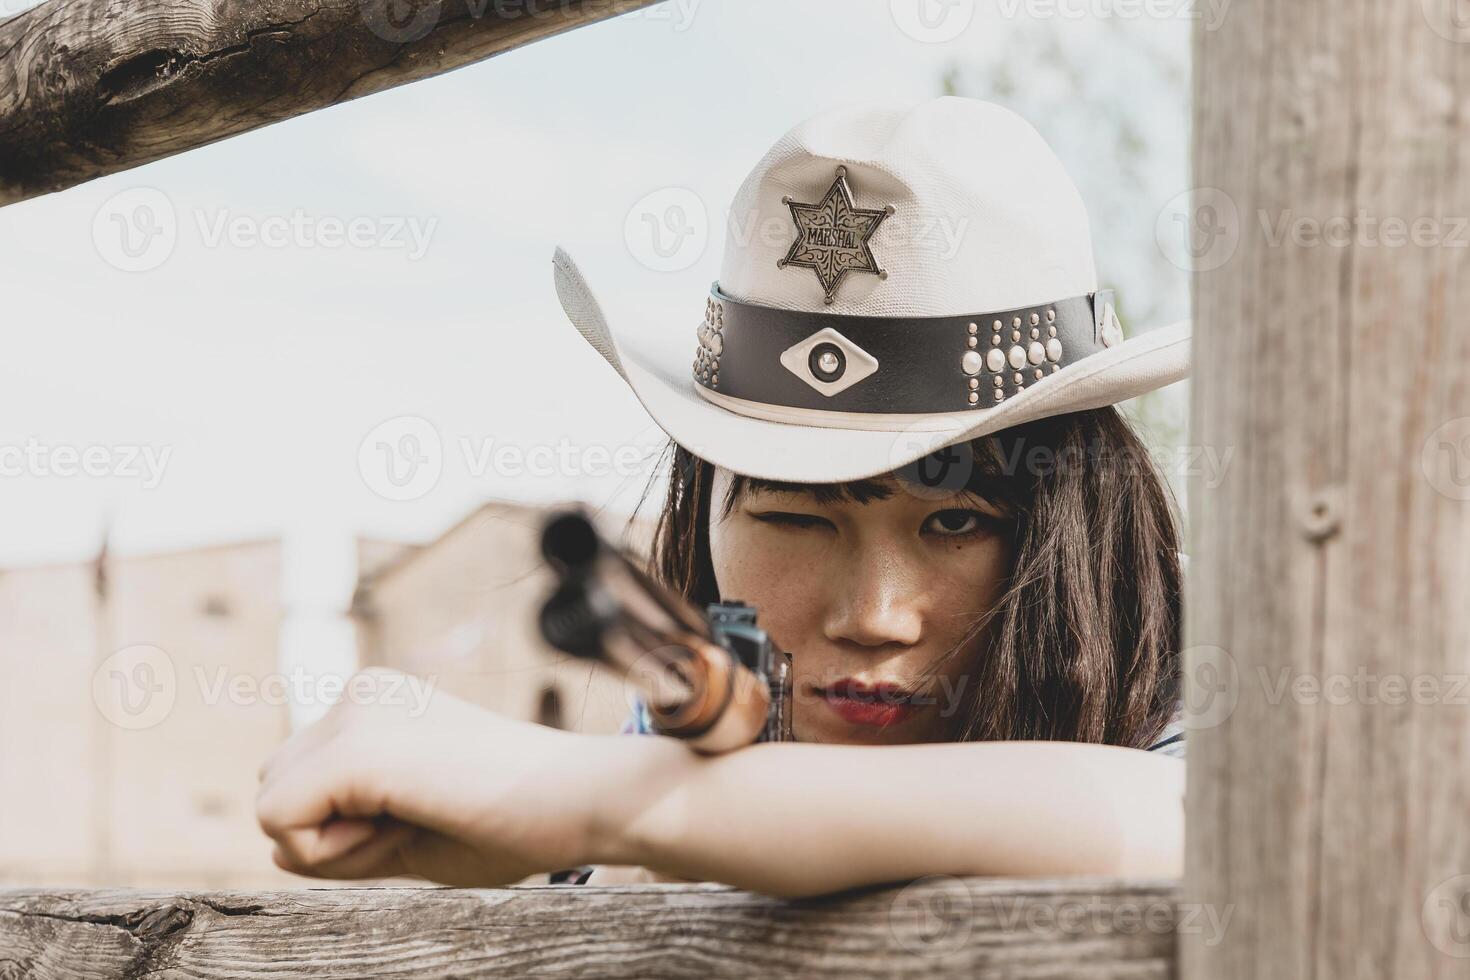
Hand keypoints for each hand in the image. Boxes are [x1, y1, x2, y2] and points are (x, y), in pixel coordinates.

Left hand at [256, 668, 653, 885]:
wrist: (585, 798)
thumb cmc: (518, 822)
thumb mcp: (415, 829)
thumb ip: (346, 833)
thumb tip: (276, 846)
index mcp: (378, 703)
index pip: (303, 785)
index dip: (348, 832)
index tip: (426, 817)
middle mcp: (361, 693)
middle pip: (276, 789)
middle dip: (329, 834)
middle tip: (418, 824)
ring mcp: (357, 711)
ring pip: (270, 805)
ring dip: (333, 844)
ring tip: (416, 822)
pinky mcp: (357, 746)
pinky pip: (278, 821)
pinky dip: (332, 853)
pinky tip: (405, 826)